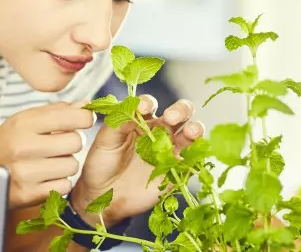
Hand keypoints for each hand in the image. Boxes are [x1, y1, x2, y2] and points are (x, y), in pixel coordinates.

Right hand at [0, 100, 94, 208]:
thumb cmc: (4, 145)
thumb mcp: (23, 121)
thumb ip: (56, 111)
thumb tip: (86, 104)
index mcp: (24, 123)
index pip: (74, 117)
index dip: (84, 119)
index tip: (81, 122)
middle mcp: (24, 146)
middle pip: (76, 143)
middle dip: (71, 144)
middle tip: (57, 146)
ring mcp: (25, 172)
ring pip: (72, 166)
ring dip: (65, 165)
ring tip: (48, 163)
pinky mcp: (27, 195)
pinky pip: (64, 186)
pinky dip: (58, 183)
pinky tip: (44, 178)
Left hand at [70, 95, 203, 226]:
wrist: (104, 196)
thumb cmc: (102, 164)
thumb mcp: (105, 141)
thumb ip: (118, 123)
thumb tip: (135, 109)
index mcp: (140, 120)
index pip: (150, 104)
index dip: (148, 103)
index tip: (143, 108)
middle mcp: (159, 131)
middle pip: (179, 113)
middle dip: (180, 110)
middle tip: (172, 117)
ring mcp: (170, 149)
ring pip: (190, 133)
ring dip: (195, 129)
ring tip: (192, 132)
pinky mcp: (177, 169)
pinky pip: (193, 159)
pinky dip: (198, 154)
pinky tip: (195, 152)